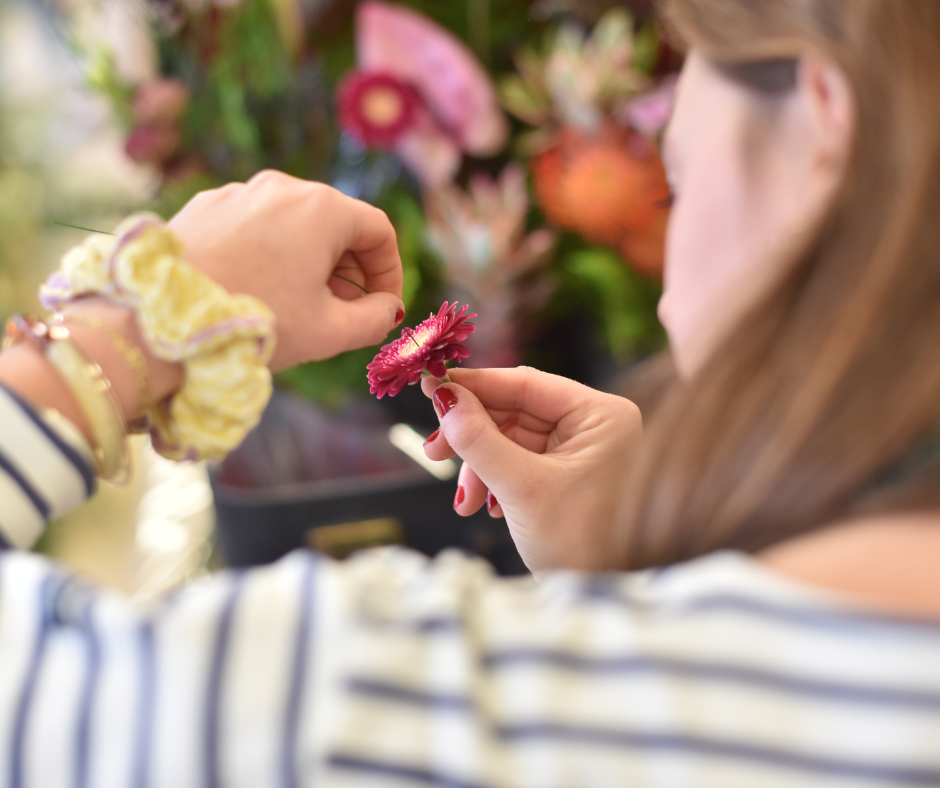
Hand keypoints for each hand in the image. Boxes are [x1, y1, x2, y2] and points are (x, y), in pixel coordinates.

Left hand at [169, 171, 404, 370]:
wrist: (160, 321)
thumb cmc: (255, 323)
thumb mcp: (331, 332)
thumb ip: (375, 319)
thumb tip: (387, 309)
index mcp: (322, 209)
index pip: (379, 231)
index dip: (390, 272)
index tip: (382, 306)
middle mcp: (284, 187)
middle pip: (338, 223)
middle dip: (350, 269)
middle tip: (344, 311)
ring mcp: (241, 192)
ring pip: (296, 223)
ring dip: (311, 261)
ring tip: (299, 303)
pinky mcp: (207, 205)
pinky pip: (256, 225)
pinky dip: (271, 252)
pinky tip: (257, 288)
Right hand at [421, 367, 641, 573]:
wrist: (597, 599)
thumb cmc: (579, 545)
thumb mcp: (521, 488)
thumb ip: (478, 439)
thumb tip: (443, 396)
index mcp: (602, 415)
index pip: (526, 383)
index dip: (474, 386)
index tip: (430, 386)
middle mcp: (596, 425)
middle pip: (515, 410)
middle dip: (473, 437)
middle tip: (434, 451)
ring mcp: (583, 450)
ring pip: (511, 439)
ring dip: (480, 466)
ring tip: (467, 501)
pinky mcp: (568, 474)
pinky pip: (520, 461)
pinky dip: (495, 479)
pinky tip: (488, 507)